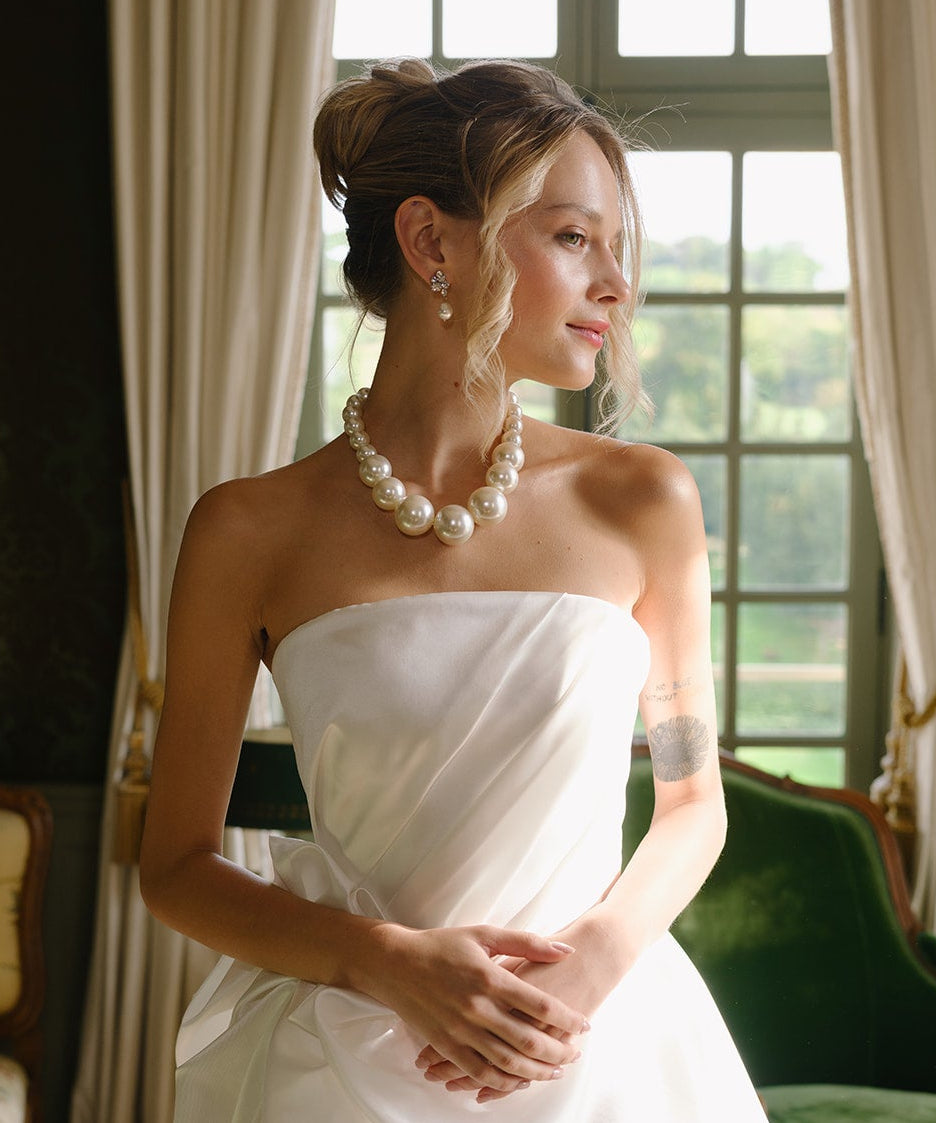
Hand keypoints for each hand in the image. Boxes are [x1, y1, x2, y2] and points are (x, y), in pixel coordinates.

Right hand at [416, 916, 622, 1102]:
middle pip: (527, 1039)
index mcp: (489, 977)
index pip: (539, 1005)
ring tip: (554, 1071)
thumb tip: (566, 949)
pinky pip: (479, 1072)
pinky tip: (518, 1080)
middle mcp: (476, 1008)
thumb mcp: (484, 934)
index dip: (566, 1018)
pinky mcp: (445, 1045)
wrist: (395, 963)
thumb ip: (526, 943)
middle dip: (558, 1051)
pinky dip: (502, 1082)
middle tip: (575, 1054)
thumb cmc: (441, 944)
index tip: (584, 1025)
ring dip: (535, 1071)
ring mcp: (460, 1030)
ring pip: (507, 1062)